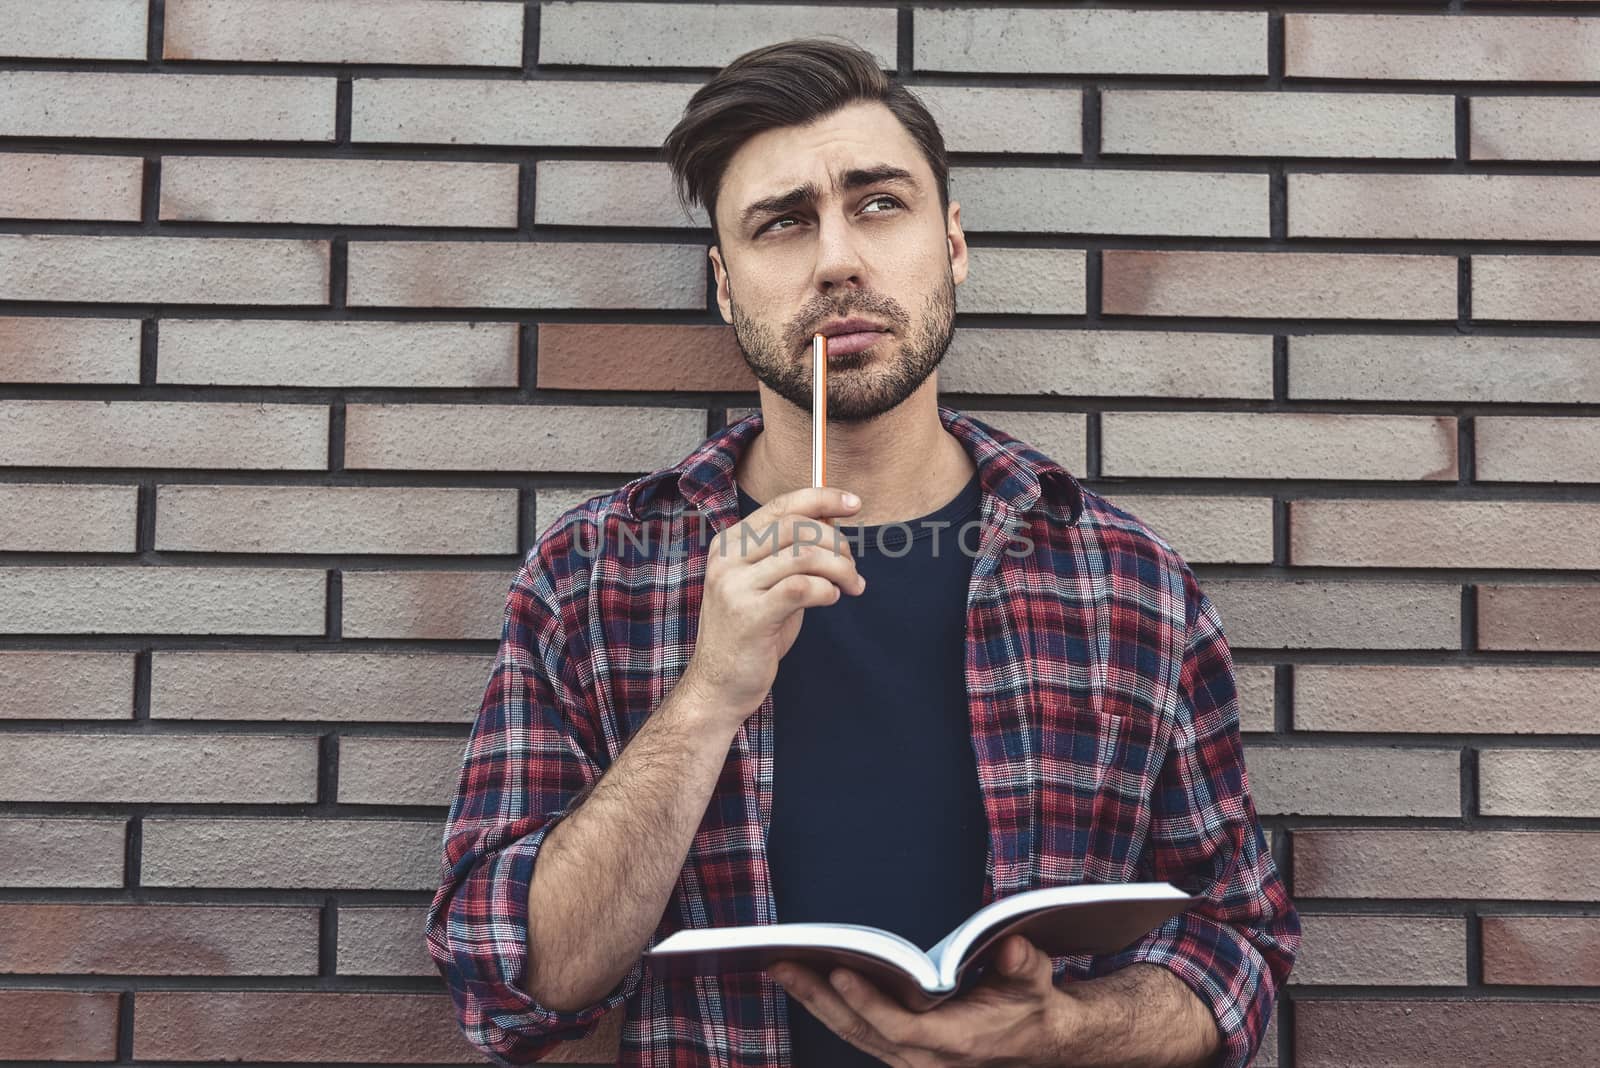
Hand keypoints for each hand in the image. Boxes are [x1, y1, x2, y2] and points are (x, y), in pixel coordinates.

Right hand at [681, 485, 865, 729]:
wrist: (719, 686)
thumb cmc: (751, 634)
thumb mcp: (767, 585)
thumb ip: (791, 554)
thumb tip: (831, 522)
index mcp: (730, 545)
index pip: (781, 505)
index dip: (822, 498)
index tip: (853, 503)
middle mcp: (728, 560)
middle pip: (796, 526)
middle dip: (836, 542)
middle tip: (852, 567)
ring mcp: (735, 587)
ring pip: (804, 555)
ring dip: (840, 568)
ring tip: (850, 586)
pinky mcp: (750, 616)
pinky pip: (801, 587)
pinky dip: (826, 589)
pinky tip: (831, 599)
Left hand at [770, 935, 1065, 1067]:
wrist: (1039, 1042)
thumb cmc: (1032, 1004)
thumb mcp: (1035, 979)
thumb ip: (1024, 964)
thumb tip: (1009, 947)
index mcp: (956, 1041)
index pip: (900, 1027)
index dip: (868, 1002)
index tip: (840, 972)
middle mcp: (926, 1059)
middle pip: (861, 1031)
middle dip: (818, 998)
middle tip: (783, 963)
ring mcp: (910, 1060)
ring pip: (852, 1034)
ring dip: (814, 1002)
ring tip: (782, 967)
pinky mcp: (900, 1053)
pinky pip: (857, 1033)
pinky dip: (829, 1009)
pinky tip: (806, 984)